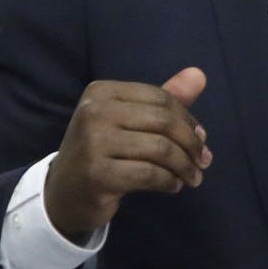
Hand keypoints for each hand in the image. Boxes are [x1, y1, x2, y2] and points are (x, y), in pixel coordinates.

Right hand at [44, 67, 209, 238]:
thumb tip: (200, 74)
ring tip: (193, 177)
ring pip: (160, 149)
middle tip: (204, 160)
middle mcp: (94, 112)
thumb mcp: (130, 120)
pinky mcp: (97, 174)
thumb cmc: (103, 151)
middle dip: (191, 142)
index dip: (188, 118)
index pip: (160, 98)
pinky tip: (174, 186)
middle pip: (163, 121)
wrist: (64, 194)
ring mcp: (92, 143)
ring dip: (184, 166)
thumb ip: (165, 98)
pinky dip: (169, 181)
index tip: (202, 138)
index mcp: (102, 91)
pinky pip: (149, 174)